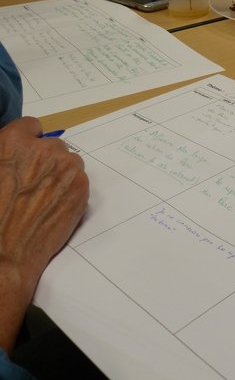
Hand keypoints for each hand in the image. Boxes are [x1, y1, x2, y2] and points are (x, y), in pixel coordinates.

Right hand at [0, 117, 88, 351]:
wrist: (5, 253)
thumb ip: (4, 155)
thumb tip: (12, 156)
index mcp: (12, 141)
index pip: (31, 126)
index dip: (28, 141)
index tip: (27, 155)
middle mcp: (43, 149)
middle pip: (53, 145)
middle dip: (45, 160)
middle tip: (34, 182)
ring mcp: (66, 168)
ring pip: (69, 162)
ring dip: (60, 174)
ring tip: (44, 197)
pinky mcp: (82, 187)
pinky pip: (78, 180)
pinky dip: (70, 190)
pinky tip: (54, 206)